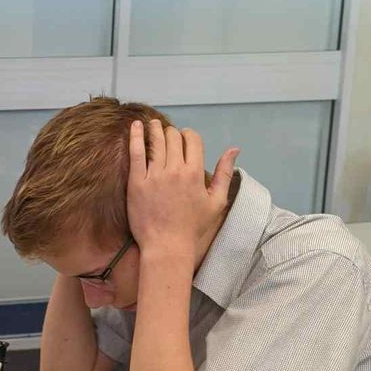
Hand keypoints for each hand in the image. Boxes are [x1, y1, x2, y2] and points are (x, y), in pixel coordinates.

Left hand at [127, 119, 238, 259]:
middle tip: (167, 132)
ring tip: (152, 124)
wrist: (167, 246)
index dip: (189, 135)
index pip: (193, 140)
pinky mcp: (136, 183)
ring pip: (156, 143)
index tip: (184, 137)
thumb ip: (224, 173)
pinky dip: (136, 137)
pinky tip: (136, 126)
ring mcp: (154, 176)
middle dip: (172, 132)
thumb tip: (234, 149)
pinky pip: (136, 154)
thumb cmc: (193, 227)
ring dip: (155, 130)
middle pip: (173, 138)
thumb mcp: (216, 201)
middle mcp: (175, 171)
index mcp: (195, 173)